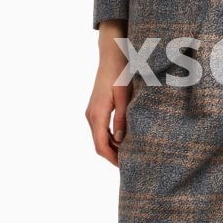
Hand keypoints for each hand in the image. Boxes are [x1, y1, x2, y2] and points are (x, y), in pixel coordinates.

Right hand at [86, 21, 132, 167]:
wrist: (111, 54)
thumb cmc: (120, 73)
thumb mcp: (124, 96)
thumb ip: (122, 118)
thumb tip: (120, 141)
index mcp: (97, 114)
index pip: (100, 145)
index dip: (112, 159)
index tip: (126, 167)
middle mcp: (91, 115)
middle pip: (99, 144)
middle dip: (113, 156)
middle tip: (132, 163)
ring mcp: (92, 112)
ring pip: (100, 137)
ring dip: (112, 147)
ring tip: (131, 152)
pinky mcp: (96, 108)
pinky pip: (101, 129)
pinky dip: (111, 137)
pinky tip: (124, 138)